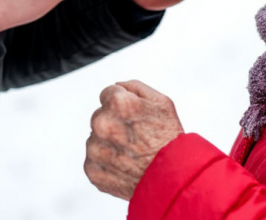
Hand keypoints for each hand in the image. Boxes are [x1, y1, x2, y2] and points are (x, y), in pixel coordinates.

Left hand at [85, 80, 183, 200]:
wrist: (173, 180)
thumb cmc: (169, 141)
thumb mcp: (162, 102)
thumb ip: (134, 87)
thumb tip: (117, 85)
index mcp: (118, 104)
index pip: (107, 94)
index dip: (123, 103)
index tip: (135, 117)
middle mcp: (102, 125)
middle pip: (100, 116)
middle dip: (114, 122)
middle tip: (135, 136)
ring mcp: (95, 149)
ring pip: (96, 138)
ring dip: (109, 143)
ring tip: (131, 153)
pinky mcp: (92, 171)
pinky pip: (94, 160)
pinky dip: (106, 162)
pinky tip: (124, 165)